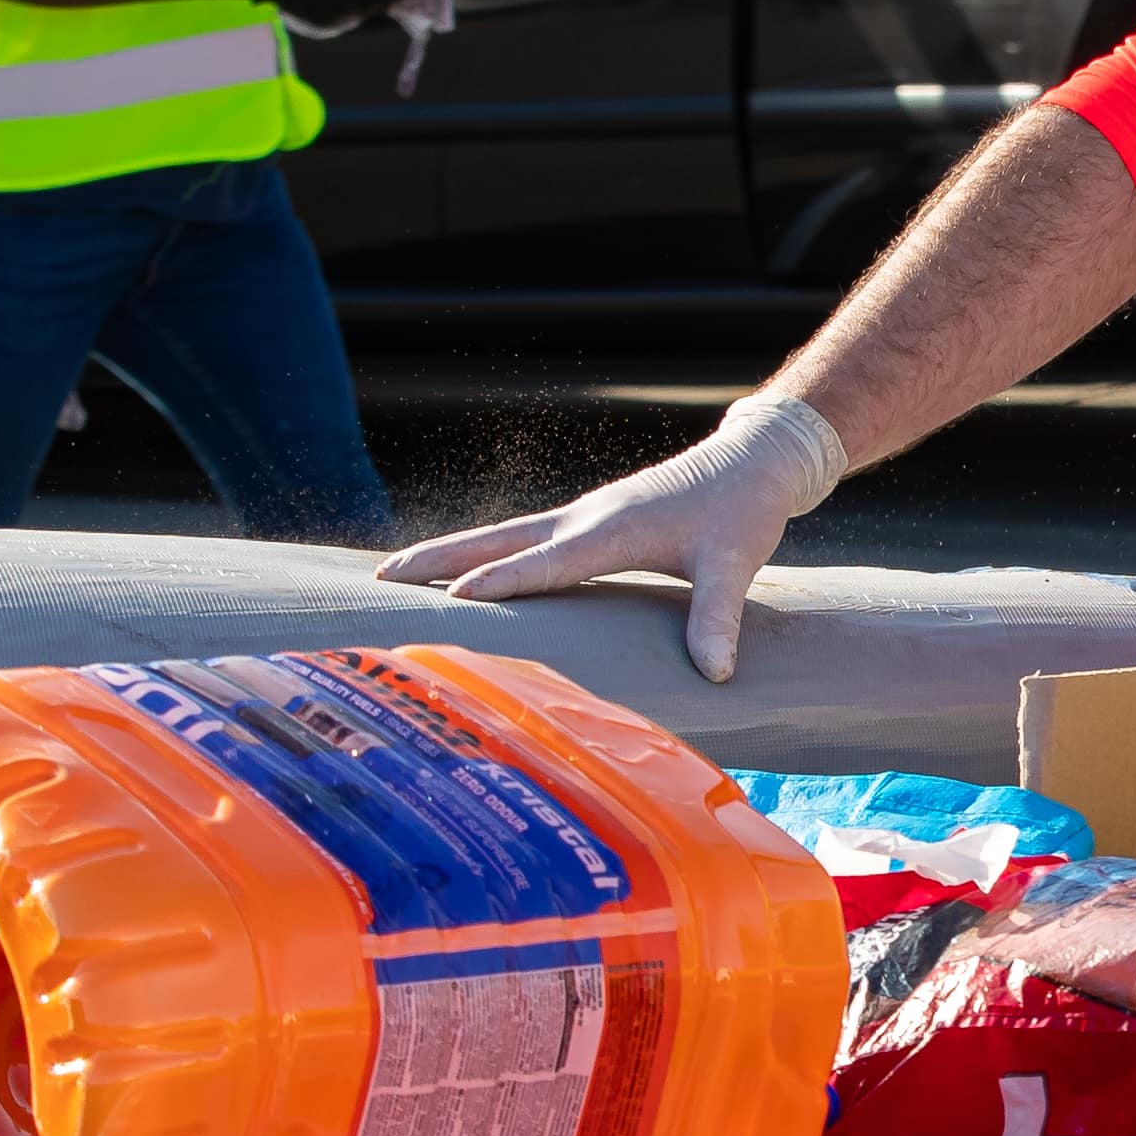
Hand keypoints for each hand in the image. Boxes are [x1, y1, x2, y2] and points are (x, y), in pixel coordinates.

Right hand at [376, 393, 848, 679]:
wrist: (753, 460)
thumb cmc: (742, 510)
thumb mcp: (736, 563)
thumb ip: (718, 618)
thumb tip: (714, 675)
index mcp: (612, 529)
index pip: (545, 563)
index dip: (501, 582)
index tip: (451, 600)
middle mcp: (585, 518)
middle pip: (498, 541)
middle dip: (440, 559)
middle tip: (381, 579)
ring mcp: (583, 516)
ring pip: (502, 537)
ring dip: (450, 553)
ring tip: (396, 573)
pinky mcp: (589, 521)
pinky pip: (522, 540)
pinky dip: (483, 553)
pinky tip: (463, 573)